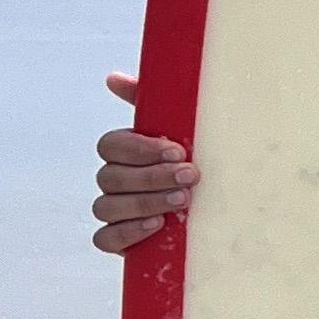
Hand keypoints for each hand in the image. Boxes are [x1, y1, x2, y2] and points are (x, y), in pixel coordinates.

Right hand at [94, 70, 197, 253]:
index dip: (141, 149)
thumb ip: (149, 100)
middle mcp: (112, 180)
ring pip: (107, 207)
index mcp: (122, 151)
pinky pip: (104, 239)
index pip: (111, 146)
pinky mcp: (118, 240)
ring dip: (145, 203)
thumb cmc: (193, 159)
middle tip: (190, 176)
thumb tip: (112, 78)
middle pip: (111, 177)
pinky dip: (127, 233)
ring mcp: (112, 211)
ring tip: (182, 201)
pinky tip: (156, 225)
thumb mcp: (179, 127)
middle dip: (152, 177)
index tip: (178, 151)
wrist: (214, 207)